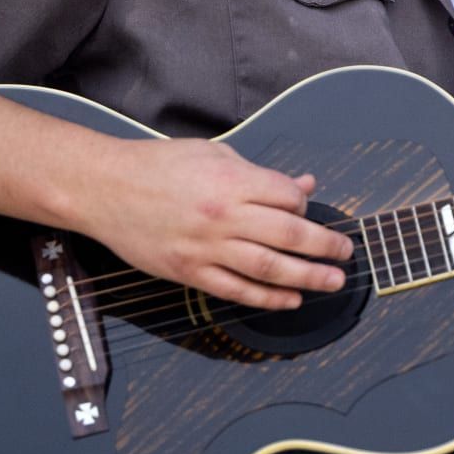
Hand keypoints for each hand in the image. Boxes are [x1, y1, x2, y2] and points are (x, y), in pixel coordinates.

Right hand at [77, 137, 354, 309]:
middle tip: (347, 253)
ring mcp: (206, 248)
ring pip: (268, 268)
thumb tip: (305, 183)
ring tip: (333, 280)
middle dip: (324, 245)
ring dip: (307, 276)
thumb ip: (261, 173)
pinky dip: (268, 297)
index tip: (310, 208)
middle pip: (288, 234)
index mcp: (231, 180)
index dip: (306, 202)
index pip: (288, 196)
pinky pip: (237, 290)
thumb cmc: (160, 165)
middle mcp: (223, 216)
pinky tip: (291, 299)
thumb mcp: (214, 153)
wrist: (106, 189)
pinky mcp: (189, 272)